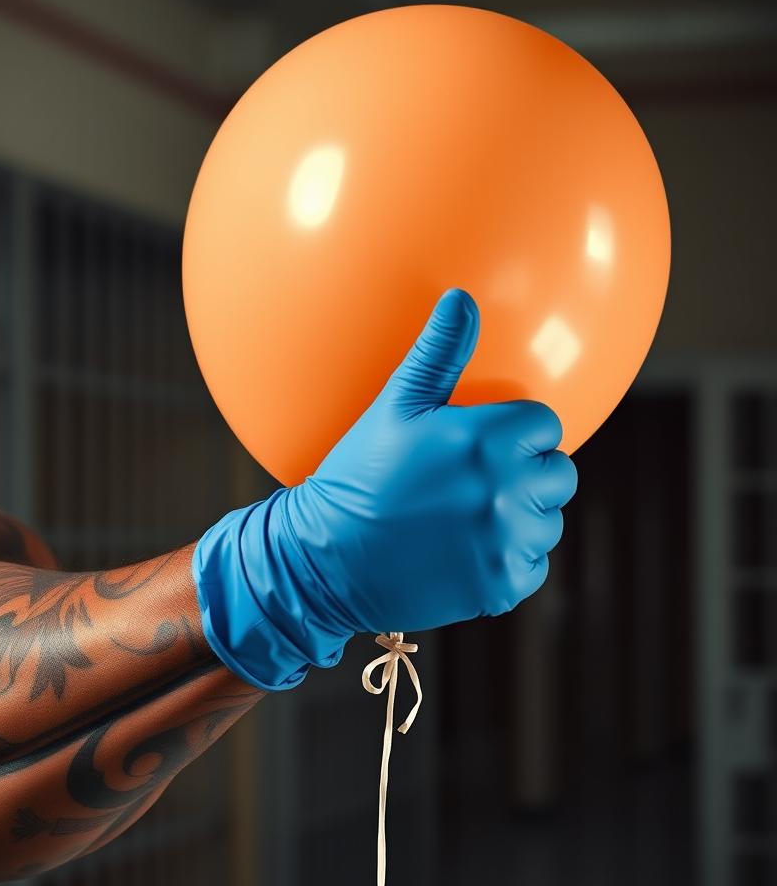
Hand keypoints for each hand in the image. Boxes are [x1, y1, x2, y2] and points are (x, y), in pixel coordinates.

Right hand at [193, 288, 577, 689]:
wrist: (325, 559)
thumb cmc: (356, 478)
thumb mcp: (392, 407)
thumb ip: (438, 353)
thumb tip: (462, 298)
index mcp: (487, 440)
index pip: (545, 424)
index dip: (516, 432)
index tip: (483, 445)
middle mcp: (506, 491)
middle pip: (559, 474)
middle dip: (527, 473)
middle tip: (477, 483)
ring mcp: (507, 543)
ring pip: (548, 522)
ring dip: (520, 519)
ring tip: (468, 519)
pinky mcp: (501, 586)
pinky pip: (531, 565)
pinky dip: (508, 561)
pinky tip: (466, 552)